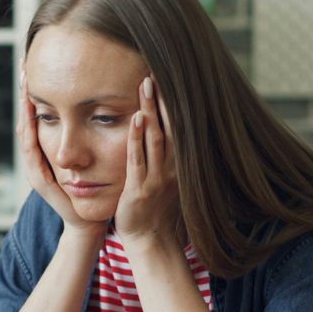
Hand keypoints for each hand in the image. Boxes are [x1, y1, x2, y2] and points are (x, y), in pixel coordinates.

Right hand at [17, 70, 105, 236]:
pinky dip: (29, 133)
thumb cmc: (92, 188)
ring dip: (24, 109)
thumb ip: (88, 135)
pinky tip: (29, 117)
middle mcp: (37, 157)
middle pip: (26, 118)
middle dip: (24, 94)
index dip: (35, 93)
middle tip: (23, 68)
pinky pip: (31, 151)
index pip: (38, 115)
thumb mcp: (89, 156)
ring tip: (24, 86)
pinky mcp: (39, 178)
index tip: (36, 68)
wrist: (87, 220)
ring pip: (25, 132)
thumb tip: (99, 107)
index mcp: (47, 150)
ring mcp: (35, 167)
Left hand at [115, 76, 183, 248]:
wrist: (150, 240)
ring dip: (150, 111)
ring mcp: (157, 178)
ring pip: (155, 139)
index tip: (167, 77)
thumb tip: (165, 127)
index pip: (177, 126)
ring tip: (146, 85)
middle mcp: (172, 168)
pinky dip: (136, 139)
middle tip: (155, 71)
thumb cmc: (154, 208)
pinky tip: (134, 119)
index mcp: (178, 163)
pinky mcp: (140, 189)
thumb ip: (166, 153)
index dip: (172, 102)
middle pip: (170, 126)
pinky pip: (138, 160)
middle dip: (163, 99)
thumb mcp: (166, 177)